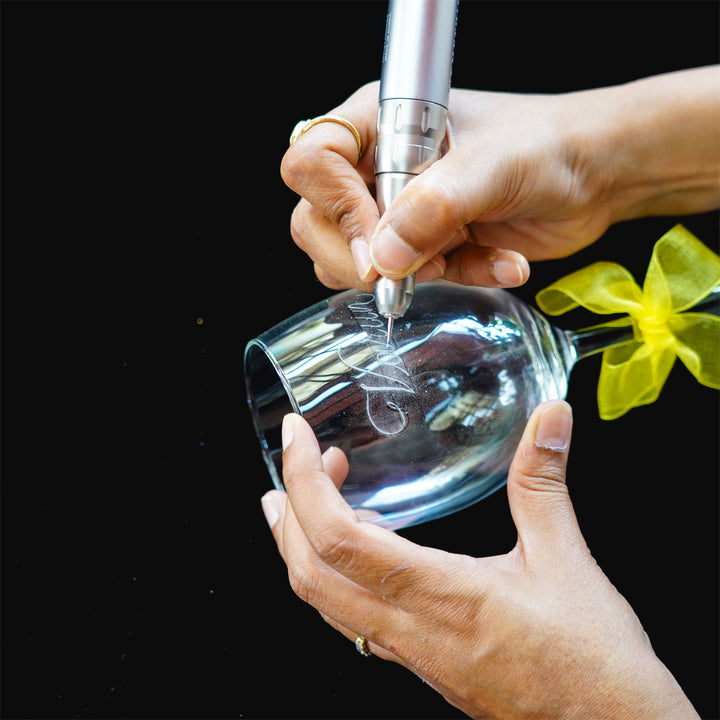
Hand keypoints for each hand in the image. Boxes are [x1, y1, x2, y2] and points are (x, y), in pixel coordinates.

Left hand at [261, 402, 697, 718]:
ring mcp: (407, 652)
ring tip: (301, 497)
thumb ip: (545, 481)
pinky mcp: (416, 661)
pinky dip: (330, 572)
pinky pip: (348, 617)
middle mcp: (409, 629)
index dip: (304, 481)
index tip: (296, 436)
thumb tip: (550, 417)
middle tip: (295, 458)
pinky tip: (355, 546)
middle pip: (309, 572)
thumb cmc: (591, 662)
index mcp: (440, 595)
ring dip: (298, 543)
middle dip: (287, 509)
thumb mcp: (566, 559)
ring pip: (322, 599)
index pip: (338, 538)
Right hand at [281, 67, 719, 290]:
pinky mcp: (421, 243)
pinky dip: (450, 280)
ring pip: (354, 260)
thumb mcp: (493, 167)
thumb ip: (434, 207)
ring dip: (409, 274)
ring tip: (461, 256)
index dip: (335, 206)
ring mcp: (396, 209)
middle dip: (364, 256)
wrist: (595, 176)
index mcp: (381, 122)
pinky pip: (404, 280)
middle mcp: (377, 166)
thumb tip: (381, 257)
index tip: (380, 238)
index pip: (312, 161)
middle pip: (316, 221)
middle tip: (413, 264)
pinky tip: (494, 263)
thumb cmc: (550, 145)